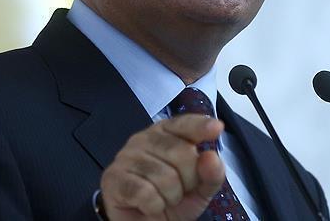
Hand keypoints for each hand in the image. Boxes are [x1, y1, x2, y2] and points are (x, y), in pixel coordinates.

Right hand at [99, 114, 225, 220]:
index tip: (216, 128)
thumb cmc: (170, 200)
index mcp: (166, 133)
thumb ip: (212, 173)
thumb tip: (211, 157)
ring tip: (162, 198)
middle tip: (178, 191)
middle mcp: (144, 139)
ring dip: (170, 198)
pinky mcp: (113, 178)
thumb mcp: (199, 188)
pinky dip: (154, 205)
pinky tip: (148, 205)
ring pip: (165, 177)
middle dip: (188, 181)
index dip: (200, 126)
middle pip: (182, 154)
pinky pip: (145, 192)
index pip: (184, 124)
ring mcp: (126, 157)